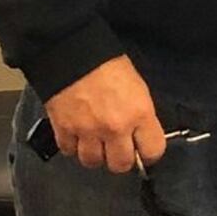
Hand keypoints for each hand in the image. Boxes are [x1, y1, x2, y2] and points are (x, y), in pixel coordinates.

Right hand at [43, 56, 166, 171]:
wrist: (72, 50)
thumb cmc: (107, 63)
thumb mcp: (137, 87)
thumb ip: (141, 116)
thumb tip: (141, 135)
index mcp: (139, 114)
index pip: (152, 152)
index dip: (148, 154)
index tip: (143, 151)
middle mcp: (115, 127)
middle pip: (120, 165)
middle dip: (120, 159)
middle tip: (117, 148)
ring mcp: (88, 130)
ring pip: (93, 162)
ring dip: (94, 154)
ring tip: (95, 142)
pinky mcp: (64, 129)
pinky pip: (69, 151)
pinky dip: (72, 146)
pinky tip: (77, 134)